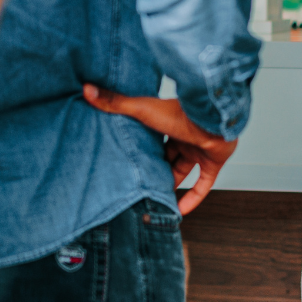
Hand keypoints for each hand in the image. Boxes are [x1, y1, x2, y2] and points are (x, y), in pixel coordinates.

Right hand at [82, 84, 236, 213]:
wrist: (213, 119)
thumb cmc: (179, 113)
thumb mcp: (142, 110)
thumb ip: (115, 103)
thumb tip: (87, 89)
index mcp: (168, 123)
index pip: (153, 139)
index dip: (143, 151)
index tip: (130, 161)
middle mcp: (184, 136)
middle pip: (168, 157)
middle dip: (156, 170)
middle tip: (140, 184)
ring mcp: (200, 149)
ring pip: (183, 171)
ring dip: (171, 185)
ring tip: (154, 200)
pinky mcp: (214, 163)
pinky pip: (203, 185)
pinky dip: (193, 198)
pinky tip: (180, 211)